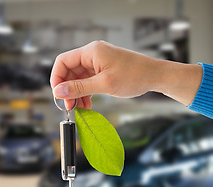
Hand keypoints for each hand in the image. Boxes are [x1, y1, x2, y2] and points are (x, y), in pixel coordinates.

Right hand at [50, 41, 201, 108]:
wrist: (155, 76)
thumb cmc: (134, 76)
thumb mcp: (104, 84)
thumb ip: (79, 88)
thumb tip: (59, 92)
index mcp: (91, 51)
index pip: (63, 61)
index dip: (57, 78)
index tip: (58, 95)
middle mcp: (93, 54)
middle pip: (70, 71)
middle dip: (68, 89)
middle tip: (69, 106)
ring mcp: (99, 62)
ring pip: (79, 78)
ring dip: (77, 93)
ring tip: (80, 108)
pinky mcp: (105, 69)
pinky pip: (89, 81)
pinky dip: (87, 92)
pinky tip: (88, 104)